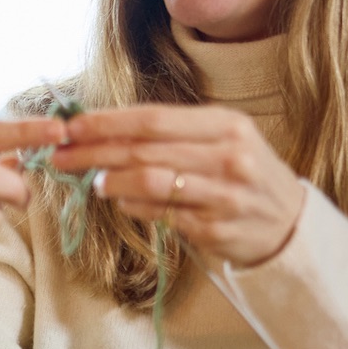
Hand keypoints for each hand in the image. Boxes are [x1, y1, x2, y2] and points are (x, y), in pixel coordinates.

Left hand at [53, 105, 305, 266]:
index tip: (69, 125)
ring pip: (148, 183)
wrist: (288, 223)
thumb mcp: (220, 139)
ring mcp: (224, 195)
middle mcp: (229, 156)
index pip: (152, 119)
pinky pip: (159, 215)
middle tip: (59, 155)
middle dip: (93, 152)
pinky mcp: (216, 229)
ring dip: (110, 182)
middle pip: (144, 150)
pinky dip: (133, 207)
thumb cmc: (240, 173)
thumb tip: (99, 128)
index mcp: (226, 125)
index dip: (106, 123)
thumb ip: (169, 133)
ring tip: (94, 183)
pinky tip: (123, 203)